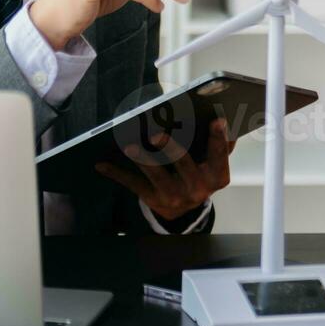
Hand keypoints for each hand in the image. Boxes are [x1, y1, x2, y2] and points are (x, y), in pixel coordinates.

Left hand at [95, 118, 235, 221]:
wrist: (184, 209)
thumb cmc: (198, 173)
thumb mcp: (212, 163)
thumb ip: (217, 144)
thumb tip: (221, 116)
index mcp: (216, 175)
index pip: (220, 154)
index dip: (218, 138)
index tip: (216, 119)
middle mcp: (198, 188)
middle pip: (184, 164)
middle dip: (170, 148)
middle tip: (156, 134)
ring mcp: (176, 196)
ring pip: (156, 175)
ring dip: (141, 158)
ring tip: (127, 145)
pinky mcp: (155, 200)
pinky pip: (134, 185)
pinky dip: (117, 174)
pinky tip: (102, 164)